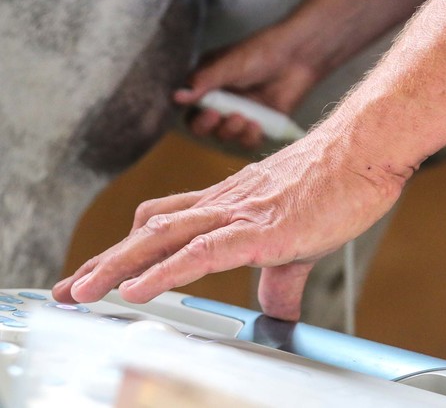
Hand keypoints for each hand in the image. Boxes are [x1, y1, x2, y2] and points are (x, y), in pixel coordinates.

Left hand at [53, 128, 403, 320]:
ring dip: (118, 266)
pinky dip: (164, 272)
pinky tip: (137, 291)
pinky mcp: (260, 229)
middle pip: (148, 230)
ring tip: (83, 292)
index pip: (163, 223)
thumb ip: (277, 275)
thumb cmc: (332, 183)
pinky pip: (200, 252)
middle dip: (106, 260)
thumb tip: (272, 309)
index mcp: (228, 203)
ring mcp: (237, 214)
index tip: (105, 269)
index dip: (130, 247)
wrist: (361, 149)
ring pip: (161, 238)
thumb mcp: (296, 237)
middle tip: (71, 286)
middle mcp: (222, 204)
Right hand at [174, 24, 321, 148]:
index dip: (195, 116)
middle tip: (223, 117)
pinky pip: (247, 140)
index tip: (209, 112)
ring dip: (232, 132)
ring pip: (226, 136)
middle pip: (205, 127)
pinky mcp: (259, 124)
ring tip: (245, 118)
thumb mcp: (229, 64)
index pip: (191, 108)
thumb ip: (204, 81)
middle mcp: (221, 101)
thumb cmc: (262, 52)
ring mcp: (240, 113)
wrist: (298, 56)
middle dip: (212, 127)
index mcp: (208, 84)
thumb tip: (176, 96)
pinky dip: (250, 137)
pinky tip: (258, 125)